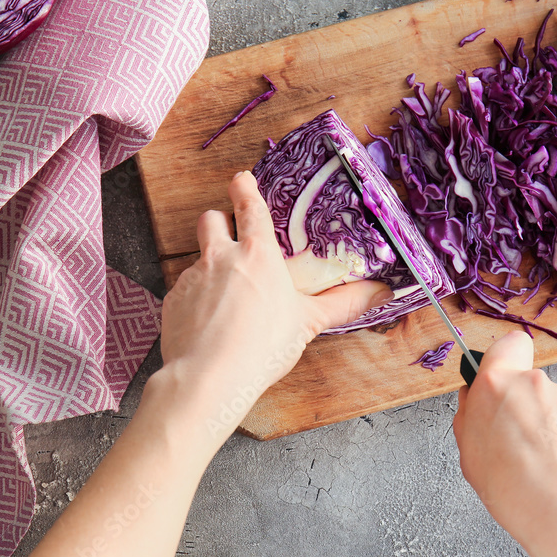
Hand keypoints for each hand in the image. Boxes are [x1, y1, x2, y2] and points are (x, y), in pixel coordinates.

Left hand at [160, 171, 392, 421]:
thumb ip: (344, 303)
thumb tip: (382, 292)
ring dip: (210, 265)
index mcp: (257, 253)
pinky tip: (209, 322)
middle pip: (210, 220)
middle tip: (229, 236)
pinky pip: (184, 290)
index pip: (248, 207)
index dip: (244, 188)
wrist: (210, 377)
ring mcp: (193, 277)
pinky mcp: (173, 301)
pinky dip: (196, 299)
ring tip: (225, 294)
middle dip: (218, 221)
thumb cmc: (264, 346)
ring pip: (198, 257)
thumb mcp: (309, 322)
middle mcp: (221, 257)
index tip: (241, 179)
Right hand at [454, 331, 556, 556]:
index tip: (502, 381)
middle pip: (530, 384)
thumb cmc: (516, 489)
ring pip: (556, 406)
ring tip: (549, 465)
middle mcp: (535, 384)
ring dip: (552, 427)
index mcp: (497, 385)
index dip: (507, 359)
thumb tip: (472, 400)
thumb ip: (471, 417)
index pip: (507, 345)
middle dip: (527, 406)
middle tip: (522, 443)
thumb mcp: (470, 456)